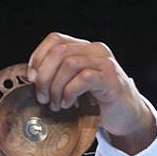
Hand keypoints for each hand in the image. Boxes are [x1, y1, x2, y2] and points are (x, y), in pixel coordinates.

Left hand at [27, 32, 155, 154]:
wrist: (126, 115)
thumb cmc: (96, 100)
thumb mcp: (72, 84)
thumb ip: (56, 75)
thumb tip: (31, 77)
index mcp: (83, 48)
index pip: (55, 40)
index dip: (38, 57)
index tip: (32, 79)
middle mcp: (95, 50)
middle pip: (59, 51)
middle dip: (44, 77)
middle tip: (42, 97)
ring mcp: (105, 62)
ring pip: (69, 64)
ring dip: (56, 87)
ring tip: (55, 104)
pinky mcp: (111, 78)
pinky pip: (84, 78)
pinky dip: (70, 92)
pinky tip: (68, 104)